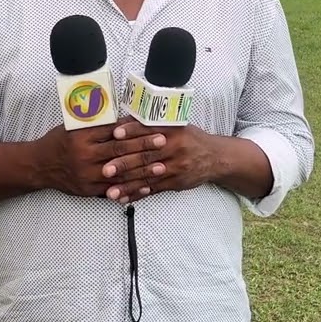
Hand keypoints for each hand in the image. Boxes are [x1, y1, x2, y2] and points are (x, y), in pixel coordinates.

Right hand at [34, 119, 166, 197]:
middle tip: (162, 143)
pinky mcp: (88, 190)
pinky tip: (146, 187)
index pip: (113, 132)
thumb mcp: (75, 127)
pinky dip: (131, 189)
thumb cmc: (60, 141)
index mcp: (83, 136)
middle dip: (143, 148)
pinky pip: (113, 190)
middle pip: (119, 151)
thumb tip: (127, 119)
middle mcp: (85, 156)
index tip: (152, 128)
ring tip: (161, 167)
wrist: (39, 166)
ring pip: (120, 173)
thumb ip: (99, 124)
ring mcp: (87, 175)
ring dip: (142, 171)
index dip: (135, 131)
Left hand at [100, 121, 221, 203]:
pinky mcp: (176, 182)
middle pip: (146, 156)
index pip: (149, 129)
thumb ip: (151, 125)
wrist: (215, 157)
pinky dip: (137, 195)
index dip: (132, 131)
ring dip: (127, 185)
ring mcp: (176, 167)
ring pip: (148, 177)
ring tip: (110, 192)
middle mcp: (175, 148)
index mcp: (173, 130)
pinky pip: (154, 190)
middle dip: (124, 164)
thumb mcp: (176, 125)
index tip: (115, 134)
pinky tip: (124, 198)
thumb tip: (123, 123)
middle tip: (105, 169)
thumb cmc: (189, 139)